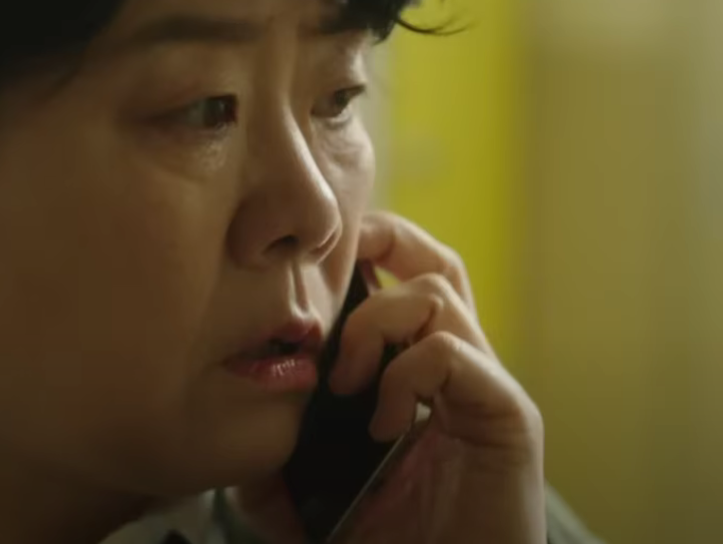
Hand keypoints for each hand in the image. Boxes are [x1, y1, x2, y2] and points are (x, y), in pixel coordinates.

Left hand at [230, 212, 545, 543]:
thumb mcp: (306, 500)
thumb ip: (274, 462)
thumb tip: (234, 428)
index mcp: (415, 374)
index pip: (400, 278)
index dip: (360, 252)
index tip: (303, 271)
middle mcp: (458, 369)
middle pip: (434, 259)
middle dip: (380, 241)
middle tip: (326, 276)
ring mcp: (484, 388)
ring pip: (436, 292)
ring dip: (373, 324)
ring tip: (344, 386)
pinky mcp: (508, 416)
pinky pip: (451, 352)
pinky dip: (405, 373)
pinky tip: (380, 423)